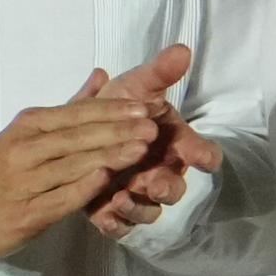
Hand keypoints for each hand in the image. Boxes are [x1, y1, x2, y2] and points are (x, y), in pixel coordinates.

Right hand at [0, 70, 167, 267]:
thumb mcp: (27, 134)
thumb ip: (69, 108)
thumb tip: (101, 75)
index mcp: (30, 126)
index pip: (78, 113)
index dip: (115, 109)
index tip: (149, 104)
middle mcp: (26, 149)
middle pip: (79, 136)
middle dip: (120, 129)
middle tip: (155, 123)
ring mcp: (25, 181)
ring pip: (73, 164)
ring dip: (110, 154)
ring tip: (143, 147)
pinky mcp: (26, 212)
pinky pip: (58, 197)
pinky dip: (82, 186)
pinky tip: (105, 178)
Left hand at [85, 44, 223, 235]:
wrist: (73, 131)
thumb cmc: (112, 108)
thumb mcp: (132, 87)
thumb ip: (158, 73)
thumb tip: (182, 50)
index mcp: (172, 142)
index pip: (199, 151)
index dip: (203, 154)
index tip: (202, 158)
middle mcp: (160, 170)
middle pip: (175, 187)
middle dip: (166, 186)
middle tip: (153, 183)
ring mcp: (138, 194)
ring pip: (149, 210)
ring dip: (138, 207)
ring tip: (120, 199)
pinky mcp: (115, 212)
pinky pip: (122, 225)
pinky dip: (115, 223)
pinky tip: (103, 217)